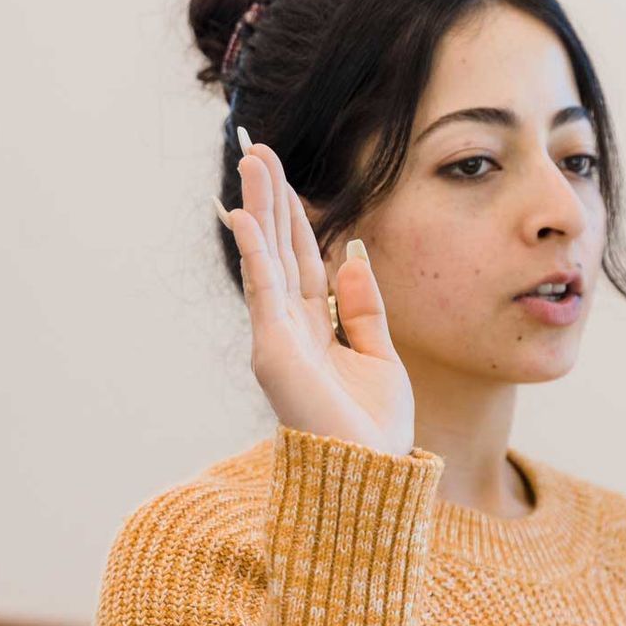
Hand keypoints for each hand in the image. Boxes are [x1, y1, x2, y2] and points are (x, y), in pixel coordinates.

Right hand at [218, 129, 414, 455]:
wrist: (368, 476)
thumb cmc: (374, 431)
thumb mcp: (380, 357)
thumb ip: (365, 309)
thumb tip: (353, 258)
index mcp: (317, 329)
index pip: (302, 261)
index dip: (294, 217)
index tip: (285, 176)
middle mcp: (291, 329)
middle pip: (278, 250)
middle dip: (269, 199)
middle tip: (257, 149)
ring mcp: (278, 339)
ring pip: (266, 259)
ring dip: (258, 208)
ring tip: (251, 161)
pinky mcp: (273, 352)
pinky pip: (264, 291)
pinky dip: (255, 252)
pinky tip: (245, 216)